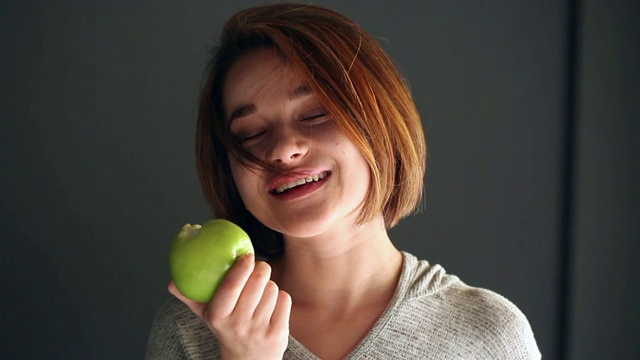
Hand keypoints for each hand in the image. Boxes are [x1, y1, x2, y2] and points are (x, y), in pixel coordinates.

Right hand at [168, 254, 291, 359]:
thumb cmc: (226, 328)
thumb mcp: (205, 315)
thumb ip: (188, 296)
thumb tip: (171, 280)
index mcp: (217, 316)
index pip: (231, 286)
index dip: (241, 267)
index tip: (246, 256)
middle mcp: (238, 325)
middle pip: (257, 282)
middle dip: (261, 268)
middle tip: (258, 267)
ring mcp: (259, 330)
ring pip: (272, 289)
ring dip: (270, 285)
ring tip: (262, 291)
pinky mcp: (277, 333)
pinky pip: (284, 299)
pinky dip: (281, 297)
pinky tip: (273, 303)